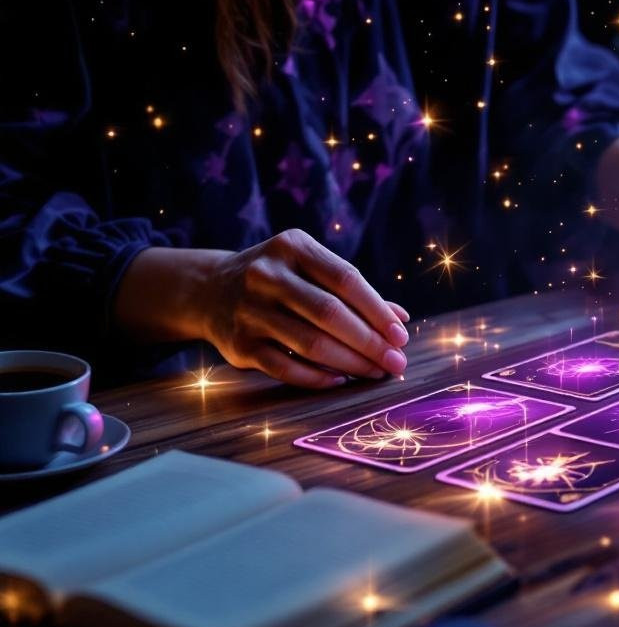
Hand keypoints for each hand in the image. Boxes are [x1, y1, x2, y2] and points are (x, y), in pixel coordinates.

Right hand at [115, 229, 409, 388]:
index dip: (377, 310)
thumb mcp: (310, 269)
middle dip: (369, 342)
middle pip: (330, 313)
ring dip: (351, 363)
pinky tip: (340, 379)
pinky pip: (287, 368)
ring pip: (311, 344)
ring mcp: (249, 310)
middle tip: (395, 362)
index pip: (345, 279)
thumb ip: (354, 291)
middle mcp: (267, 275)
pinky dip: (318, 377)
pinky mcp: (239, 345)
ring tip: (375, 372)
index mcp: (292, 247)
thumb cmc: (280, 280)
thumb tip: (400, 319)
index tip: (401, 336)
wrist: (209, 290)